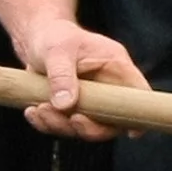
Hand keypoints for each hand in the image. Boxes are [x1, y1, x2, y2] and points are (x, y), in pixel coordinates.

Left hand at [15, 17, 149, 140]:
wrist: (37, 40)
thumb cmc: (53, 37)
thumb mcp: (57, 50)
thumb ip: (62, 76)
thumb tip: (65, 106)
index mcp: (115, 66)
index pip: (138, 92)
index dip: (139, 113)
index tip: (132, 132)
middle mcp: (108, 88)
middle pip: (111, 122)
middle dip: (87, 128)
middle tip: (68, 119)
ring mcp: (92, 102)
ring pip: (85, 128)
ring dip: (60, 126)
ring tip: (38, 109)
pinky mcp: (74, 110)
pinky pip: (65, 127)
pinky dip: (48, 124)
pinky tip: (32, 112)